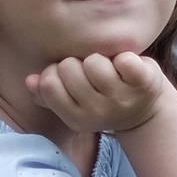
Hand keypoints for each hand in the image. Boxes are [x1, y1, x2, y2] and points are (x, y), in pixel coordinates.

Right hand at [24, 48, 167, 139]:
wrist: (146, 110)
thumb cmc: (103, 98)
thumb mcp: (74, 102)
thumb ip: (47, 93)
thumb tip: (30, 80)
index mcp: (76, 119)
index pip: (50, 83)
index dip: (56, 71)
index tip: (71, 75)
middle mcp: (98, 113)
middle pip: (69, 67)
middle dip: (78, 63)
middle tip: (93, 74)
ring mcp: (122, 100)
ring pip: (94, 62)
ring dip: (101, 59)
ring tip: (110, 70)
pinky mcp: (144, 85)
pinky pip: (125, 60)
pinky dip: (126, 57)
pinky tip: (129, 68)